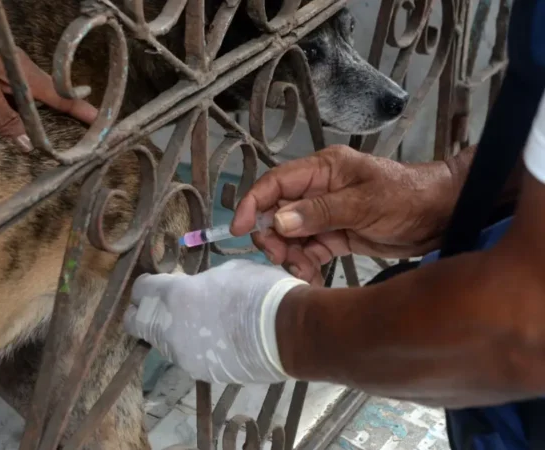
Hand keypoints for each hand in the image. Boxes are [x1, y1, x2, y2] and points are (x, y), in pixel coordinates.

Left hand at [0, 1, 97, 145]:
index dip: (81, 112)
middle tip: (83, 126)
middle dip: (69, 111)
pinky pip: (15, 90)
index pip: (62, 100)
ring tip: (53, 125)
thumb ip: (6, 119)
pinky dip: (19, 103)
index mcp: (29, 79)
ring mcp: (11, 68)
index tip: (98, 123)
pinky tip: (10, 111)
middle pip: (53, 96)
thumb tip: (27, 144)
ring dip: (43, 108)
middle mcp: (25, 73)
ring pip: (34, 93)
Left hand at [124, 260, 307, 383]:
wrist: (288, 332)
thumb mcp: (225, 272)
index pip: (140, 291)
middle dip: (144, 312)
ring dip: (169, 331)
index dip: (147, 286)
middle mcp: (169, 329)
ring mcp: (183, 355)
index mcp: (173, 296)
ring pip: (160, 342)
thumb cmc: (259, 291)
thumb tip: (194, 288)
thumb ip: (199, 283)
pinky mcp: (200, 373)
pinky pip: (186, 357)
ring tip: (195, 322)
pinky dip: (192, 348)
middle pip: (136, 322)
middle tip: (162, 306)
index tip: (156, 283)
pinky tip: (214, 340)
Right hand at [231, 145, 456, 283]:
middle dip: (273, 236)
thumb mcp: (363, 203)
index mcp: (323, 170)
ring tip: (302, 270)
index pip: (275, 183)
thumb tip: (279, 221)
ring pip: (291, 235)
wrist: (443, 215)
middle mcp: (319, 190)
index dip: (253, 204)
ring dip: (289, 254)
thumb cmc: (407, 197)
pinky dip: (305, 264)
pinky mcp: (337, 235)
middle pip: (278, 212)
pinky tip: (311, 277)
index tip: (239, 229)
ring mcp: (327, 214)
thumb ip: (320, 212)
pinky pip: (310, 250)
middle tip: (280, 256)